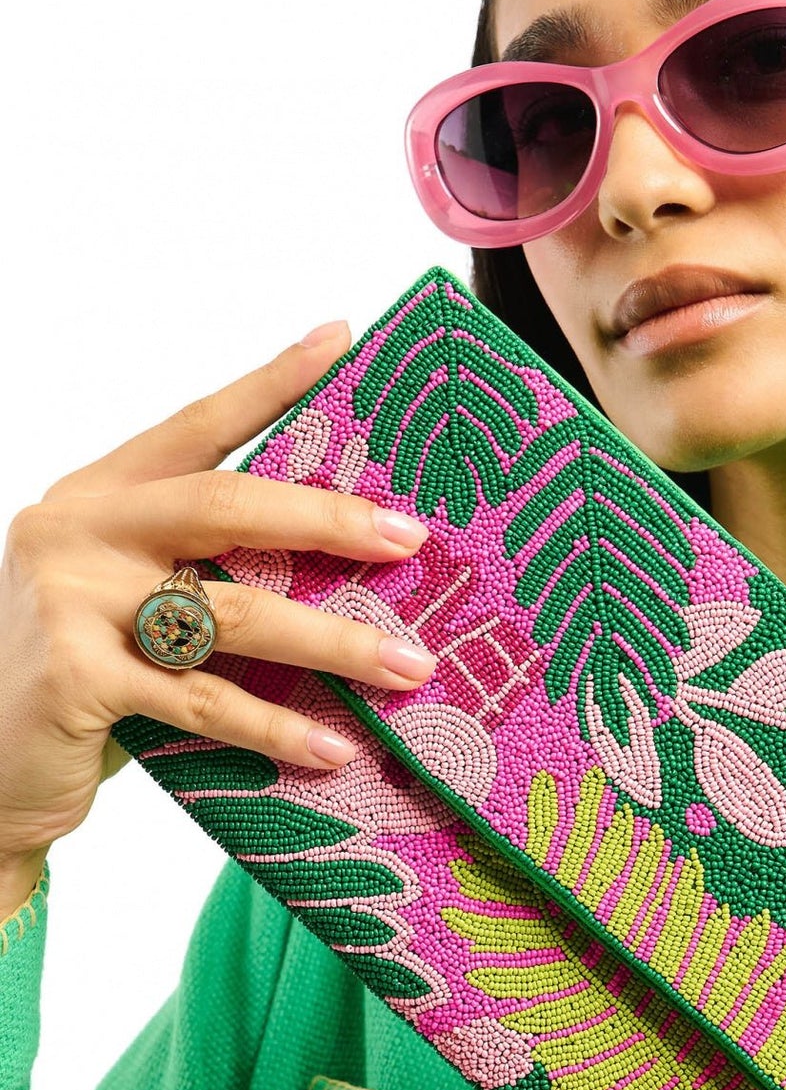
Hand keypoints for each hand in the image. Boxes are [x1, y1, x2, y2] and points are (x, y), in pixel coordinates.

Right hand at [0, 319, 437, 887]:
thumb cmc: (81, 677)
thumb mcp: (126, 598)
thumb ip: (194, 565)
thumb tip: (332, 556)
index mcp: (97, 494)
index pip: (197, 425)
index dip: (270, 384)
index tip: (340, 341)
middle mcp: (78, 531)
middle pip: (224, 505)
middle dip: (329, 521)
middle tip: (410, 539)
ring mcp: (71, 602)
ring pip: (235, 613)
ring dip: (335, 642)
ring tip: (409, 666)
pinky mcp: (78, 679)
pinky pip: (206, 702)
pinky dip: (278, 729)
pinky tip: (335, 749)